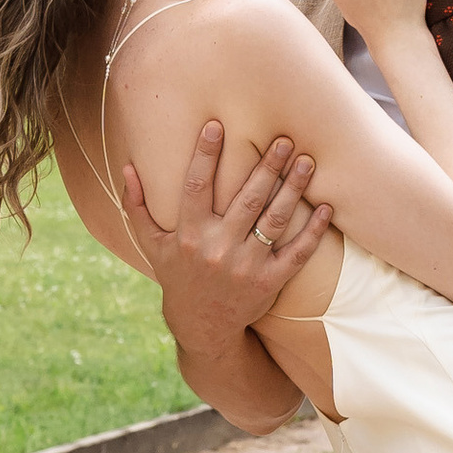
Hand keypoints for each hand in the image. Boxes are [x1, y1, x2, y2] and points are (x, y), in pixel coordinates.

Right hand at [119, 122, 330, 355]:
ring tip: (307, 161)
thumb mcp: (152, 245)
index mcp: (188, 234)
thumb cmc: (177, 276)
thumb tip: (126, 168)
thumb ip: (138, 207)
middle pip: (247, 197)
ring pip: (274, 218)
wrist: (203, 326)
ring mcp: (246, 266)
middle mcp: (218, 248)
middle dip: (267, 165)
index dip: (205, 154)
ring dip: (294, 188)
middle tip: (284, 138)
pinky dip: (313, 229)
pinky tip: (326, 206)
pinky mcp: (270, 282)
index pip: (196, 185)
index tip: (216, 125)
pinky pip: (297, 253)